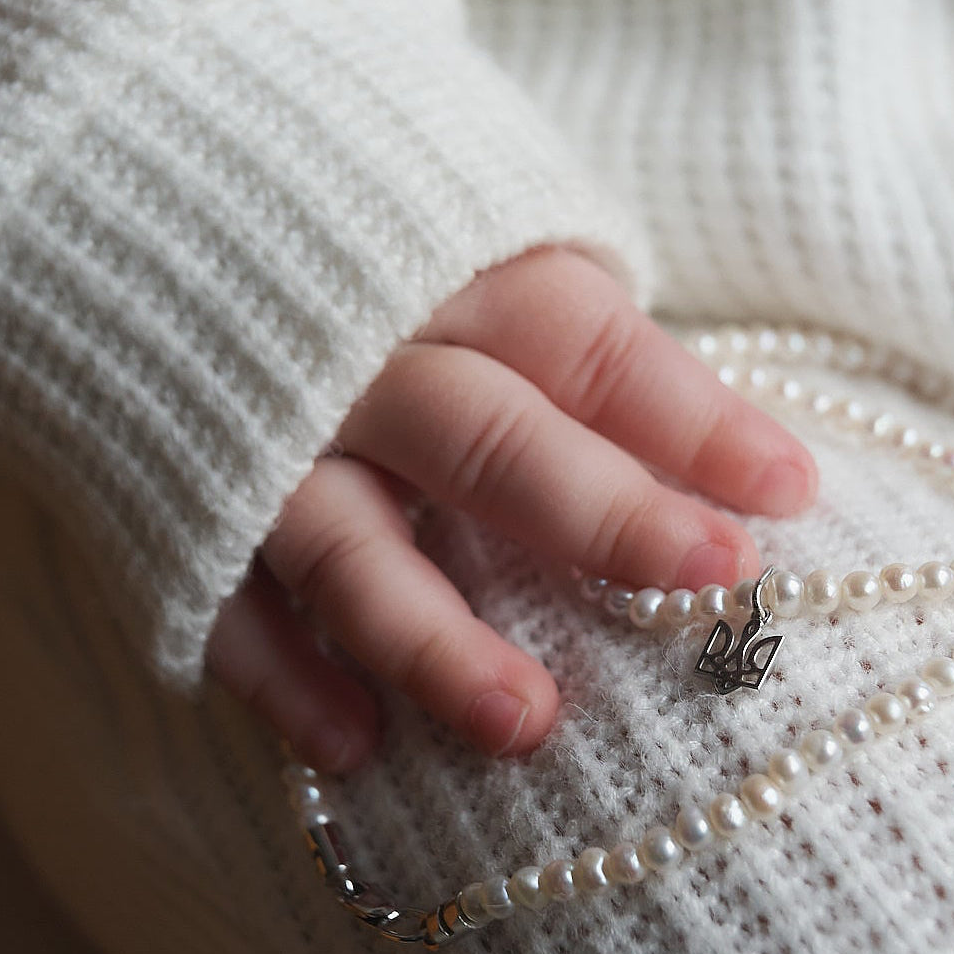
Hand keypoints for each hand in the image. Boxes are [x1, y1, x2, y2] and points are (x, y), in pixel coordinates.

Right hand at [206, 247, 816, 772]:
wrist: (163, 203)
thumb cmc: (375, 247)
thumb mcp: (481, 240)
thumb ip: (575, 328)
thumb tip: (724, 445)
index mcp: (446, 271)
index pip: (583, 343)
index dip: (687, 415)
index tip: (790, 491)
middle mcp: (358, 353)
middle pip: (483, 436)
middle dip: (597, 510)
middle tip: (711, 577)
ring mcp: (266, 434)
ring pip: (349, 544)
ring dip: (434, 637)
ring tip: (527, 726)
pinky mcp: (186, 502)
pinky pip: (228, 600)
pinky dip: (282, 676)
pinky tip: (352, 750)